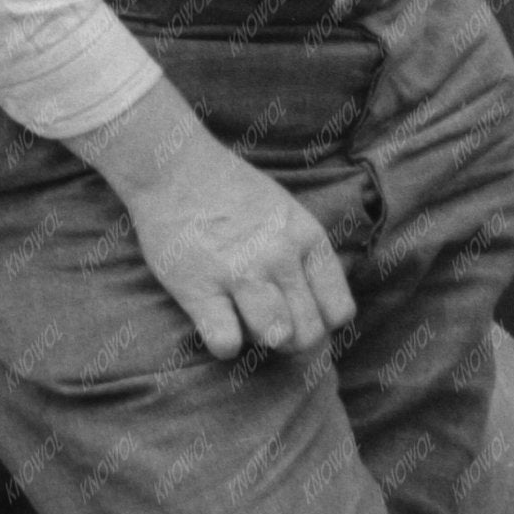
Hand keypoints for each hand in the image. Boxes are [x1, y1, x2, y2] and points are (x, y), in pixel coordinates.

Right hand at [68, 76, 354, 360]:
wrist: (173, 169)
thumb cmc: (231, 191)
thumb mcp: (287, 211)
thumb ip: (305, 253)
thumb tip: (317, 306)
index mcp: (307, 238)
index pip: (339, 310)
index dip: (322, 323)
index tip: (302, 318)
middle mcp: (281, 257)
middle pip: (310, 332)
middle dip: (293, 340)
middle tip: (271, 326)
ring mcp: (241, 273)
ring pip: (278, 338)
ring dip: (263, 341)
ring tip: (245, 323)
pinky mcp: (199, 289)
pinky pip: (226, 342)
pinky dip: (223, 344)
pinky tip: (215, 324)